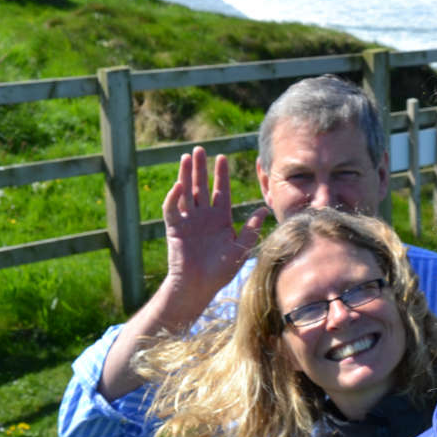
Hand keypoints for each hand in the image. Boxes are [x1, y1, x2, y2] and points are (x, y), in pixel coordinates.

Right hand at [160, 146, 268, 308]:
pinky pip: (172, 209)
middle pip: (201, 186)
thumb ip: (250, 229)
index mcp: (220, 219)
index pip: (220, 191)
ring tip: (186, 157)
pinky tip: (179, 185)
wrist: (199, 287)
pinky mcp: (175, 229)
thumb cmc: (220, 271)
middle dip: (201, 168)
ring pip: (186, 193)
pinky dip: (174, 197)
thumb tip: (264, 210)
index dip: (220, 175)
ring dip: (185, 175)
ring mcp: (188, 221)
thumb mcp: (240, 249)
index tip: (221, 157)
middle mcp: (203, 216)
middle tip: (200, 149)